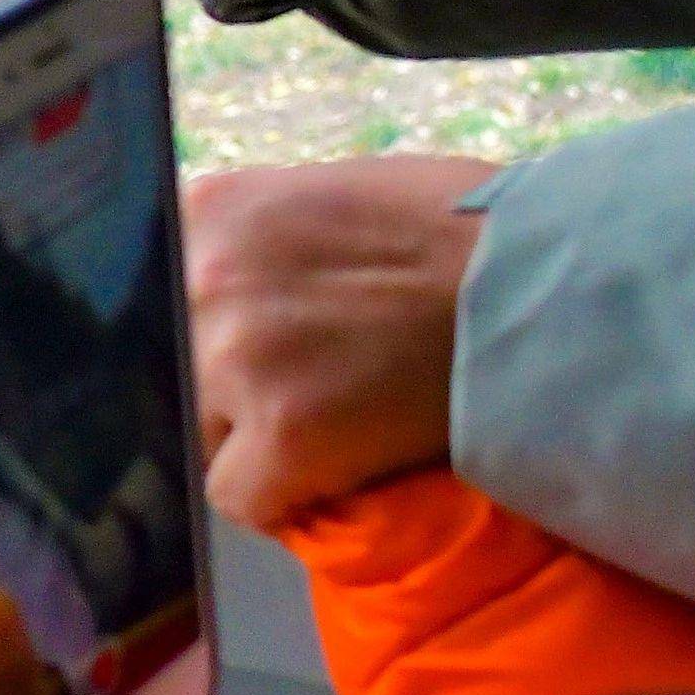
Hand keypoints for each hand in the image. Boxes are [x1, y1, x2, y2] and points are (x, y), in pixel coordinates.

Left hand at [180, 157, 490, 536]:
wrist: (546, 284)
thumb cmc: (462, 233)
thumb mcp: (330, 197)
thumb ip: (256, 240)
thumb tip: (210, 283)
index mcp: (210, 209)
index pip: (148, 299)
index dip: (189, 336)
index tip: (223, 354)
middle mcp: (202, 277)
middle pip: (170, 372)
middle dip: (224, 389)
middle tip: (303, 388)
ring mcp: (236, 357)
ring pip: (202, 436)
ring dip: (256, 441)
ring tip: (334, 422)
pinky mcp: (282, 435)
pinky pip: (239, 497)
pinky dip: (284, 497)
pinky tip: (340, 467)